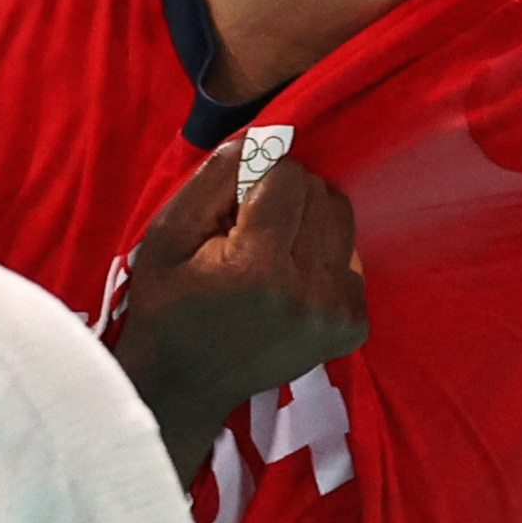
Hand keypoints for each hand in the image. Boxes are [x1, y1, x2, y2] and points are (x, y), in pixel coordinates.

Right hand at [112, 151, 367, 483]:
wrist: (184, 384)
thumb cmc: (168, 302)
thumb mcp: (168, 232)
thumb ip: (219, 177)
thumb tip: (269, 138)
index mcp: (259, 266)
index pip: (289, 173)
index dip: (257, 180)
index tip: (232, 212)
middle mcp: (309, 292)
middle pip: (322, 193)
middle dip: (286, 198)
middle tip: (249, 234)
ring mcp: (337, 314)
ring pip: (342, 220)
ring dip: (309, 224)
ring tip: (271, 255)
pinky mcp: (353, 327)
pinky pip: (351, 258)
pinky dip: (323, 258)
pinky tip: (290, 284)